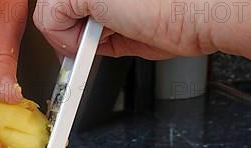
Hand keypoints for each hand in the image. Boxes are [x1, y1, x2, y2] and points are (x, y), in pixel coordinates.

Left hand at [33, 0, 217, 58]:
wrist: (201, 10)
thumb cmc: (181, 14)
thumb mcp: (128, 23)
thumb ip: (100, 24)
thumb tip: (81, 42)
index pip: (72, 2)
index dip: (75, 21)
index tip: (86, 39)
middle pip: (56, 3)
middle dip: (71, 28)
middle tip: (94, 42)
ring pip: (49, 11)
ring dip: (70, 36)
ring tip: (103, 38)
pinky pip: (48, 21)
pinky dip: (67, 41)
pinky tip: (96, 39)